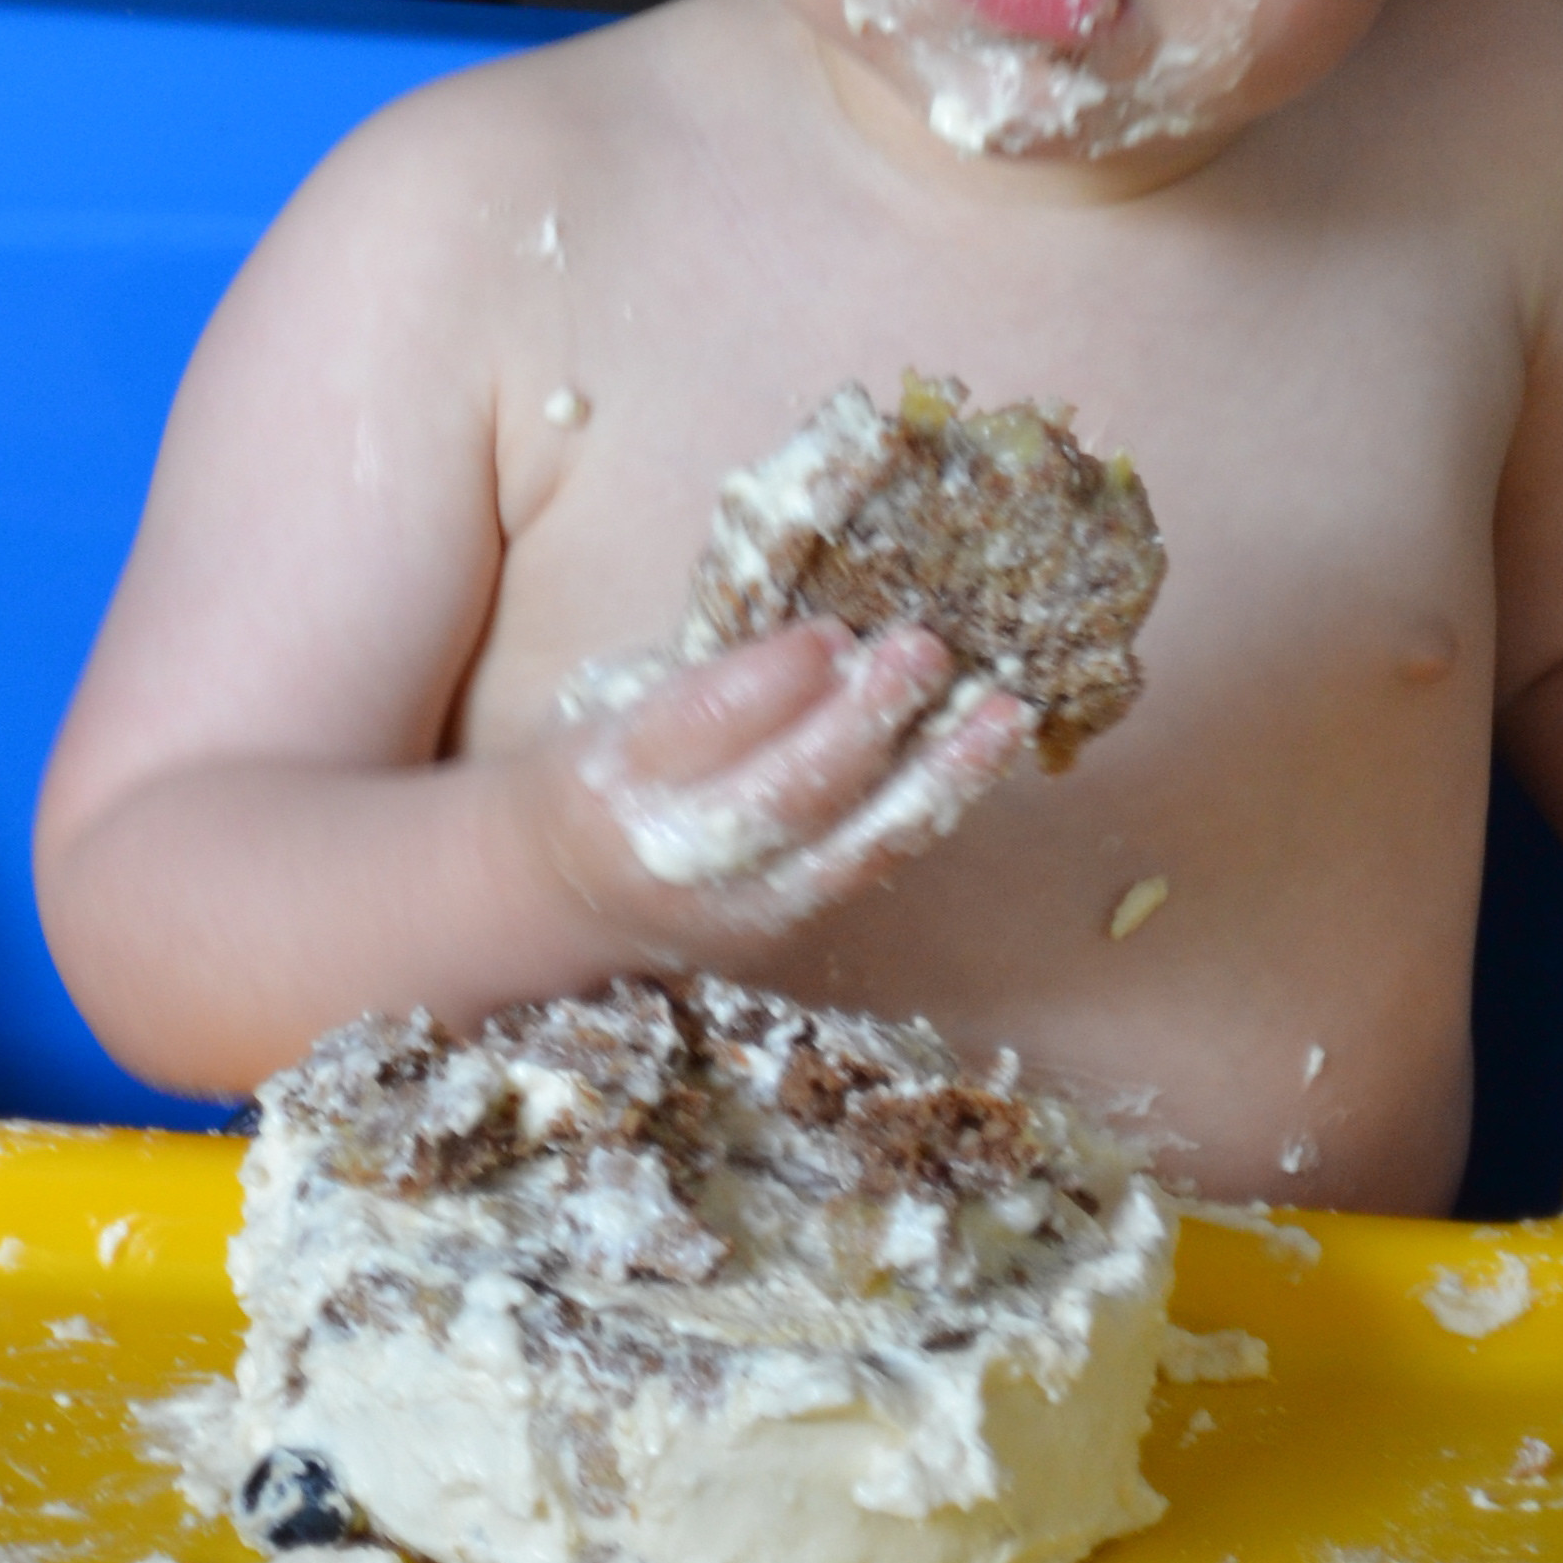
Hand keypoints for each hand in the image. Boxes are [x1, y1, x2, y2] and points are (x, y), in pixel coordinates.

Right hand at [524, 619, 1028, 963]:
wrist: (559, 895)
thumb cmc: (605, 767)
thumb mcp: (618, 702)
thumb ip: (713, 679)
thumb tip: (835, 642)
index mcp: (612, 778)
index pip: (700, 730)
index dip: (774, 681)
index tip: (834, 631)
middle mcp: (676, 858)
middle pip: (783, 796)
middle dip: (863, 724)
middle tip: (924, 652)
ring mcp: (738, 909)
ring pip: (848, 849)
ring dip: (936, 778)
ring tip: (1002, 715)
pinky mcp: (785, 931)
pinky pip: (868, 869)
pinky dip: (930, 810)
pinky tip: (982, 758)